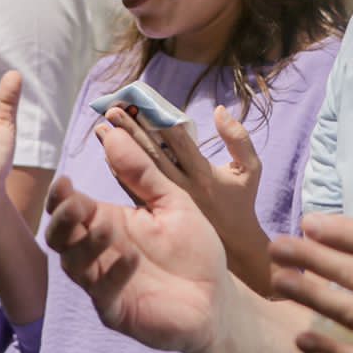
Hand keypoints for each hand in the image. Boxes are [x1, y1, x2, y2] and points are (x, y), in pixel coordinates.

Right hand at [43, 122, 233, 352]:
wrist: (217, 296)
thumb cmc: (193, 249)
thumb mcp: (171, 202)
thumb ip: (142, 172)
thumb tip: (114, 132)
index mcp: (106, 222)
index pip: (69, 207)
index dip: (61, 195)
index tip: (66, 179)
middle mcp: (97, 252)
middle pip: (58, 236)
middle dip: (62, 220)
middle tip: (77, 203)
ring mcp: (104, 283)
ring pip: (74, 265)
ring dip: (87, 245)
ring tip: (108, 227)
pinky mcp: (117, 310)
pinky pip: (104, 294)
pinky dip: (113, 275)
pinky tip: (131, 259)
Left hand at [102, 102, 271, 292]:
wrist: (233, 250)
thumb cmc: (241, 203)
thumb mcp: (249, 171)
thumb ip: (239, 139)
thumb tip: (219, 110)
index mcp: (203, 175)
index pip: (177, 142)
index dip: (158, 121)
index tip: (142, 103)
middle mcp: (182, 187)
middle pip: (153, 155)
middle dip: (131, 131)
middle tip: (111, 110)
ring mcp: (167, 203)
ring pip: (139, 172)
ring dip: (120, 149)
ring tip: (102, 128)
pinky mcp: (156, 215)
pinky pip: (134, 190)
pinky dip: (121, 172)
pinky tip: (107, 156)